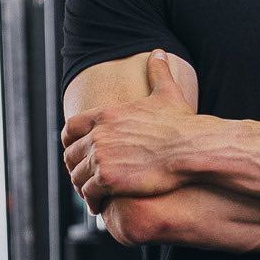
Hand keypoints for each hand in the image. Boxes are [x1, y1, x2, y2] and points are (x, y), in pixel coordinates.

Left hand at [62, 52, 195, 212]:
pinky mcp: (107, 179)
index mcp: (106, 115)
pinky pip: (89, 193)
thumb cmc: (182, 124)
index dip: (69, 142)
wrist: (190, 149)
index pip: (70, 127)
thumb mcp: (166, 94)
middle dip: (75, 167)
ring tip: (91, 196)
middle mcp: (97, 134)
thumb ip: (158, 72)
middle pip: (71, 154)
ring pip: (77, 176)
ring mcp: (100, 157)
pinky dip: (91, 202)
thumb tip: (159, 52)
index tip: (74, 151)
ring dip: (81, 187)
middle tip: (83, 178)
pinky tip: (100, 207)